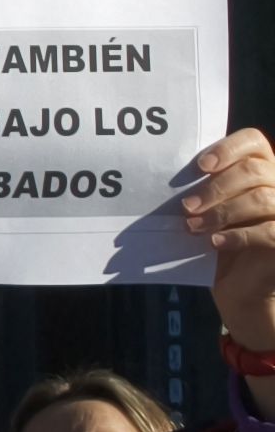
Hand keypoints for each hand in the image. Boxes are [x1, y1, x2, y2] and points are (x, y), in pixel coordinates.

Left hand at [182, 129, 274, 352]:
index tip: (201, 166)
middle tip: (187, 206)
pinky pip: (269, 231)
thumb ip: (201, 190)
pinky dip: (238, 235)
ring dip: (222, 212)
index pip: (254, 142)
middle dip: (216, 187)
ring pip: (262, 197)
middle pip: (255, 170)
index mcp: (260, 170)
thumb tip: (166, 173)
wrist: (239, 289)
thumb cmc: (219, 245)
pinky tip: (215, 243)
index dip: (229, 148)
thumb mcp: (207, 213)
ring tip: (194, 227)